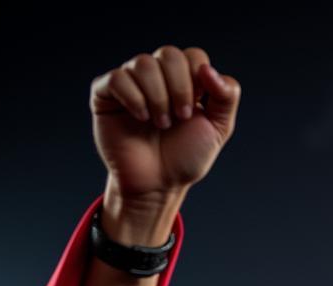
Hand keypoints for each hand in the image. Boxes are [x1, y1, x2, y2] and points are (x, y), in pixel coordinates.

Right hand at [90, 45, 240, 203]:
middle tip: (180, 118)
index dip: (198, 80)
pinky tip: (141, 118)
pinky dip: (133, 98)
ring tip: (161, 124)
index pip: (194, 56)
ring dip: (158, 97)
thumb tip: (208, 69)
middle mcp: (157, 76)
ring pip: (143, 63)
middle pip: (170, 54)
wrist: (158, 184)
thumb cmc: (185, 157)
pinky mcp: (106, 94)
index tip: (196, 111)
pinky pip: (117, 78)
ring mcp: (131, 82)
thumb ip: (226, 97)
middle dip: (180, 88)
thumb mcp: (218, 129)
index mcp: (185, 80)